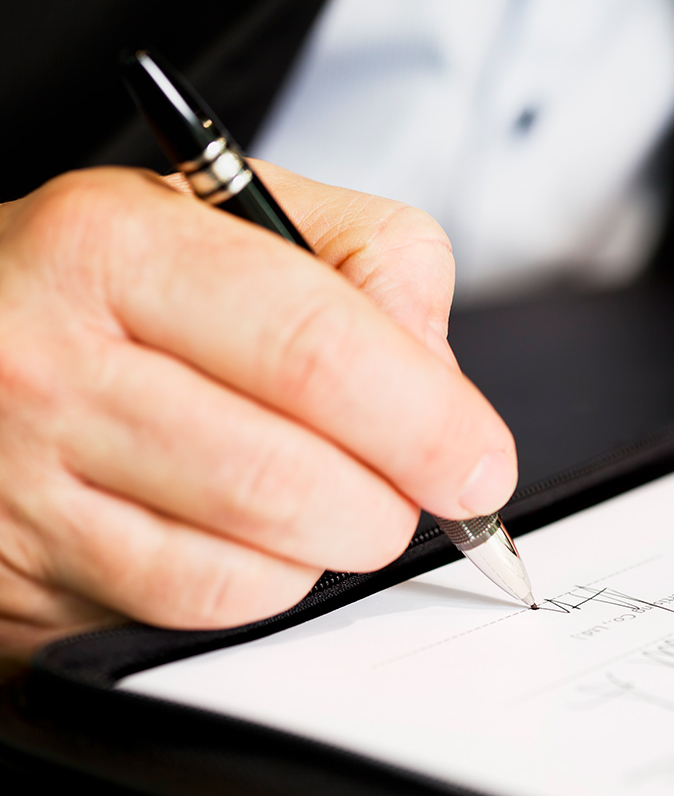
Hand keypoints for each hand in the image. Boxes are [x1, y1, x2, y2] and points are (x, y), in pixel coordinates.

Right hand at [0, 163, 515, 661]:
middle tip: (423, 485)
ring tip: (331, 491)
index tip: (479, 462)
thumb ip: (372, 262)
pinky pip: (200, 611)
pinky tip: (258, 531)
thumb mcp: (242, 212)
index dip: (427, 421)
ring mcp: (29, 484)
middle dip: (395, 500)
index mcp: (118, 246)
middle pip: (288, 479)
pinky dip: (269, 583)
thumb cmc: (125, 278)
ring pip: (251, 565)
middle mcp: (54, 365)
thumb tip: (442, 384)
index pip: (315, 352)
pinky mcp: (32, 579)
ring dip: (334, 544)